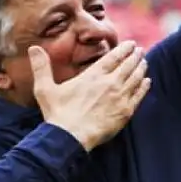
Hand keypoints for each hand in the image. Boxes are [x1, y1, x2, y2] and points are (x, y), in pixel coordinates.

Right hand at [28, 41, 150, 150]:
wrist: (70, 137)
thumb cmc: (58, 114)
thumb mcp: (45, 88)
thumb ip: (41, 67)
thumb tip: (33, 48)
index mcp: (93, 75)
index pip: (114, 57)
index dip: (124, 49)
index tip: (131, 44)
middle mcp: (110, 83)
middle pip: (128, 65)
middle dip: (135, 56)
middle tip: (139, 51)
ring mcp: (120, 97)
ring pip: (136, 78)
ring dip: (141, 68)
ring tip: (144, 62)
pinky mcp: (125, 112)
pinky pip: (139, 95)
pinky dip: (144, 86)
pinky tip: (147, 81)